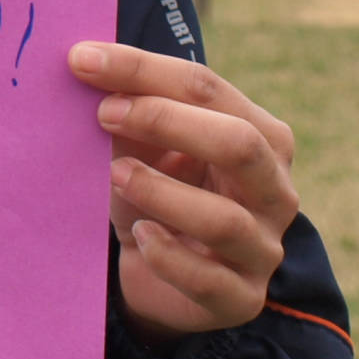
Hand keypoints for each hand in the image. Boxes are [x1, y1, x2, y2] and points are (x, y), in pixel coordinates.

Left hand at [70, 41, 298, 343]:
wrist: (162, 280)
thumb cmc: (159, 196)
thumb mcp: (143, 151)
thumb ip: (130, 115)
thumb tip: (90, 69)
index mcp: (261, 135)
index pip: (208, 88)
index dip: (143, 69)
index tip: (83, 60)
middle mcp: (275, 189)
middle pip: (240, 142)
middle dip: (166, 120)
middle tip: (104, 113)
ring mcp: (263, 247)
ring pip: (224, 219)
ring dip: (162, 192)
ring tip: (115, 175)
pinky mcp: (241, 298)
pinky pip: (207, 280)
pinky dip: (168, 256)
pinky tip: (140, 236)